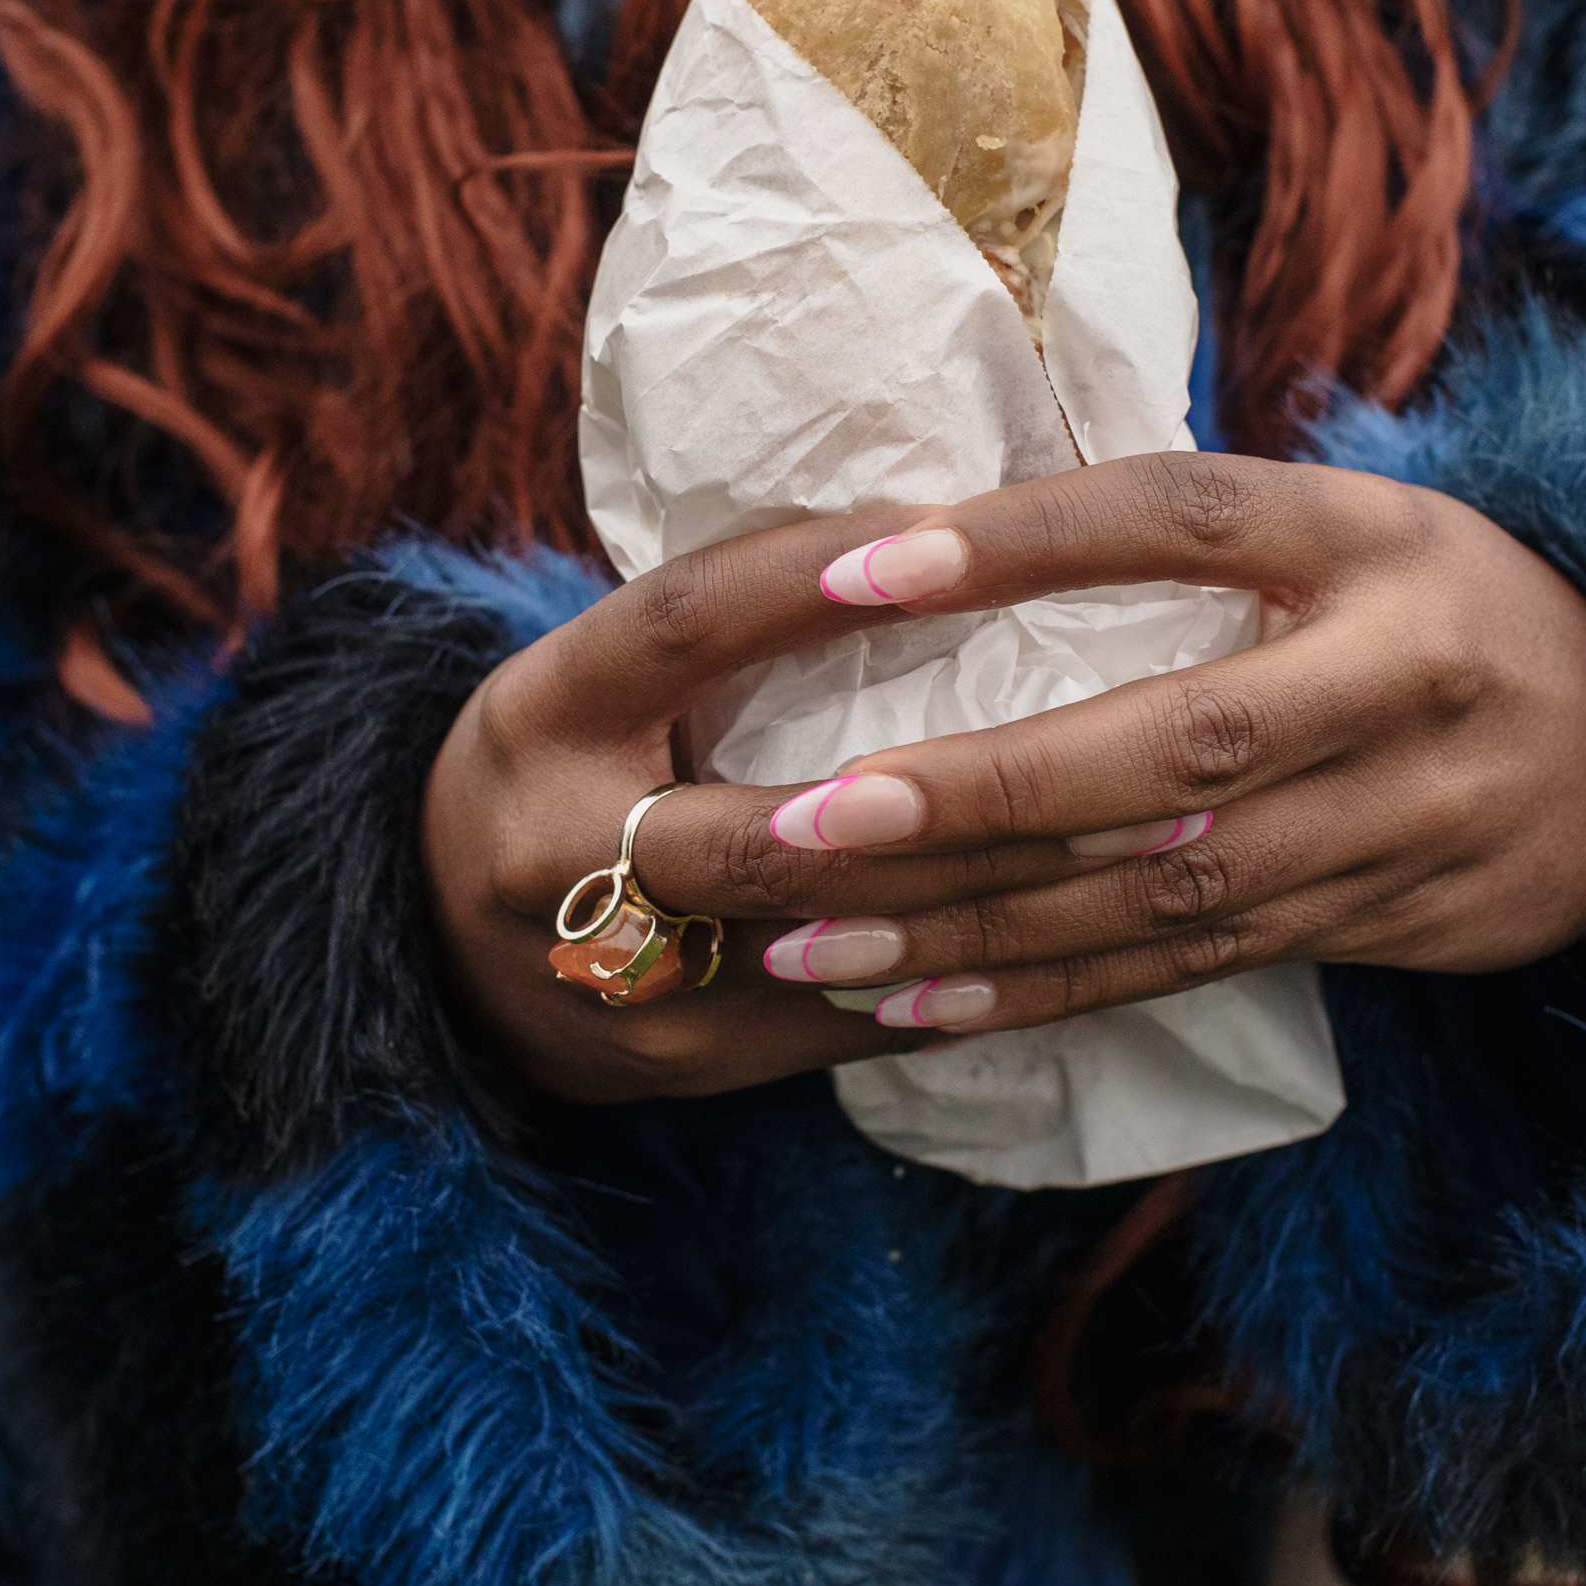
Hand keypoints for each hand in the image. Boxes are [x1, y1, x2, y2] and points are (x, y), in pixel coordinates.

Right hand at [421, 505, 1114, 1102]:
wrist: (429, 945)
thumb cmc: (569, 761)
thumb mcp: (603, 666)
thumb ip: (737, 617)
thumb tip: (940, 521)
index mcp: (546, 710)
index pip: (682, 622)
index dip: (807, 580)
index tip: (943, 534)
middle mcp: (563, 849)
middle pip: (770, 829)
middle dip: (957, 801)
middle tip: (1133, 754)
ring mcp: (620, 977)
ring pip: (831, 943)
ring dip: (1000, 900)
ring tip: (1156, 852)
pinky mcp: (682, 1065)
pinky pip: (854, 1023)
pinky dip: (976, 977)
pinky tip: (1096, 941)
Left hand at [737, 454, 1585, 1035]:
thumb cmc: (1450, 609)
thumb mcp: (1363, 523)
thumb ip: (1201, 531)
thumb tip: (951, 523)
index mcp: (1374, 538)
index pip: (1182, 516)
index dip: (1021, 542)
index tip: (853, 570)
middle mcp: (1401, 678)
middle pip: (1173, 746)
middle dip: (979, 796)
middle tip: (803, 823)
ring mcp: (1409, 818)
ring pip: (1169, 891)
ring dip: (982, 926)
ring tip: (813, 940)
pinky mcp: (1392, 922)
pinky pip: (1196, 968)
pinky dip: (1054, 993)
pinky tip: (924, 1008)